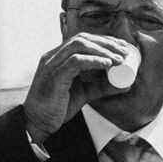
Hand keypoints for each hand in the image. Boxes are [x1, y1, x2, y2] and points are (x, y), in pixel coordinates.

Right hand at [23, 34, 139, 143]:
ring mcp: (52, 65)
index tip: (123, 47)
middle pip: (82, 38)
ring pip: (78, 45)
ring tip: (120, 59)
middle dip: (107, 42)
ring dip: (102, 50)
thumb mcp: (84, 93)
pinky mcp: (54, 77)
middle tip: (125, 52)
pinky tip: (107, 64)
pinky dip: (93, 61)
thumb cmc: (57, 108)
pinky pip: (75, 62)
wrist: (37, 123)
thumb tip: (125, 83)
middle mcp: (53, 56)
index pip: (83, 39)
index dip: (105, 40)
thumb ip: (101, 87)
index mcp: (59, 57)